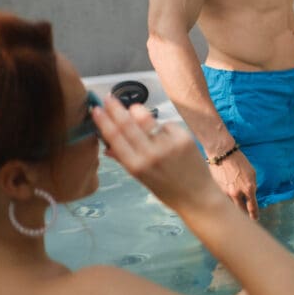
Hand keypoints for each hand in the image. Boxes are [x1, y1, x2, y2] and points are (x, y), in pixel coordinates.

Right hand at [92, 95, 224, 213]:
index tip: (96, 109)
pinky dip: (162, 127)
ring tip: (133, 107)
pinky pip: (167, 125)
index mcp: (136, 166)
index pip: (115, 138)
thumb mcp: (141, 179)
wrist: (197, 196)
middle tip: (109, 97)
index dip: (104, 121)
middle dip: (116, 109)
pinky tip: (165, 134)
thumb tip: (108, 147)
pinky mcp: (183, 137)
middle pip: (128, 124)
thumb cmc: (166, 189)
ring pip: (147, 120)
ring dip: (138, 112)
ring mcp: (168, 144)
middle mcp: (150, 153)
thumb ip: (126, 160)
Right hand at [208, 151, 258, 219]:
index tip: (255, 219)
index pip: (252, 207)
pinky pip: (221, 200)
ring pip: (229, 207)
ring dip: (233, 209)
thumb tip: (250, 195)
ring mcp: (225, 193)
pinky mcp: (216, 191)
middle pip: (240, 211)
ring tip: (234, 210)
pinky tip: (223, 201)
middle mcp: (236, 193)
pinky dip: (223, 201)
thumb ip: (252, 186)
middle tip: (245, 218)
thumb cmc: (239, 161)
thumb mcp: (252, 173)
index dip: (254, 215)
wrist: (222, 154)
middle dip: (243, 215)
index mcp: (248, 188)